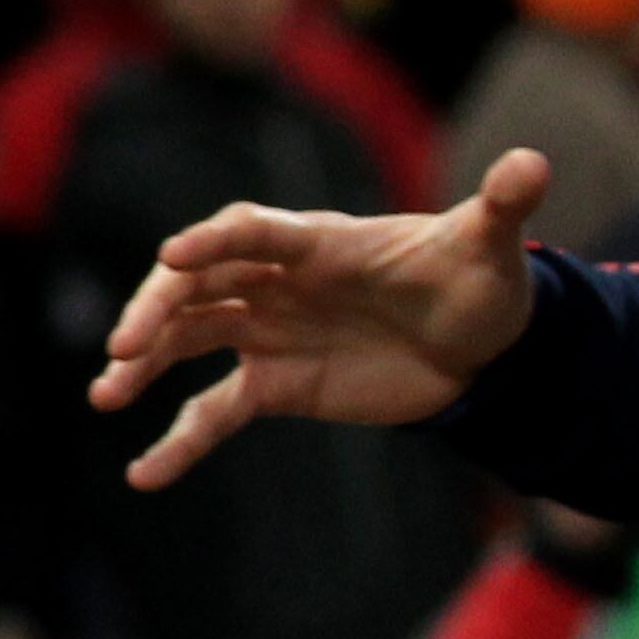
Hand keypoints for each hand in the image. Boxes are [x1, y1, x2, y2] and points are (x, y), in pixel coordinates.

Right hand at [88, 150, 552, 490]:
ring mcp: (270, 330)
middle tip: (124, 345)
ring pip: (190, 338)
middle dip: (159, 309)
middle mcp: (280, 280)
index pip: (255, 231)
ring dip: (145, 362)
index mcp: (321, 241)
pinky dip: (179, 441)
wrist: (481, 346)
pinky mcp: (276, 383)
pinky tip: (144, 474)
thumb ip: (501, 206)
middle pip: (201, 284)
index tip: (173, 255)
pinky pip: (215, 411)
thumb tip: (532, 164)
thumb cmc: (480, 282)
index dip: (215, 240)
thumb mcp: (491, 249)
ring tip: (106, 394)